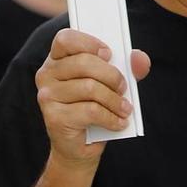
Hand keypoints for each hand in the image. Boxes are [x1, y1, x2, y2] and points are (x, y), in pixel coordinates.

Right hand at [36, 28, 149, 169]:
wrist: (78, 148)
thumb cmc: (94, 108)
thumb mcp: (112, 84)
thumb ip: (127, 67)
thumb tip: (140, 59)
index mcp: (57, 59)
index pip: (65, 39)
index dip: (88, 42)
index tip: (109, 54)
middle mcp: (46, 75)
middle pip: (82, 63)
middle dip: (111, 75)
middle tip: (123, 87)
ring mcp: (47, 96)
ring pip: (89, 88)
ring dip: (114, 100)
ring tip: (125, 109)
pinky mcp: (54, 118)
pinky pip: (90, 111)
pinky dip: (111, 117)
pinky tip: (119, 122)